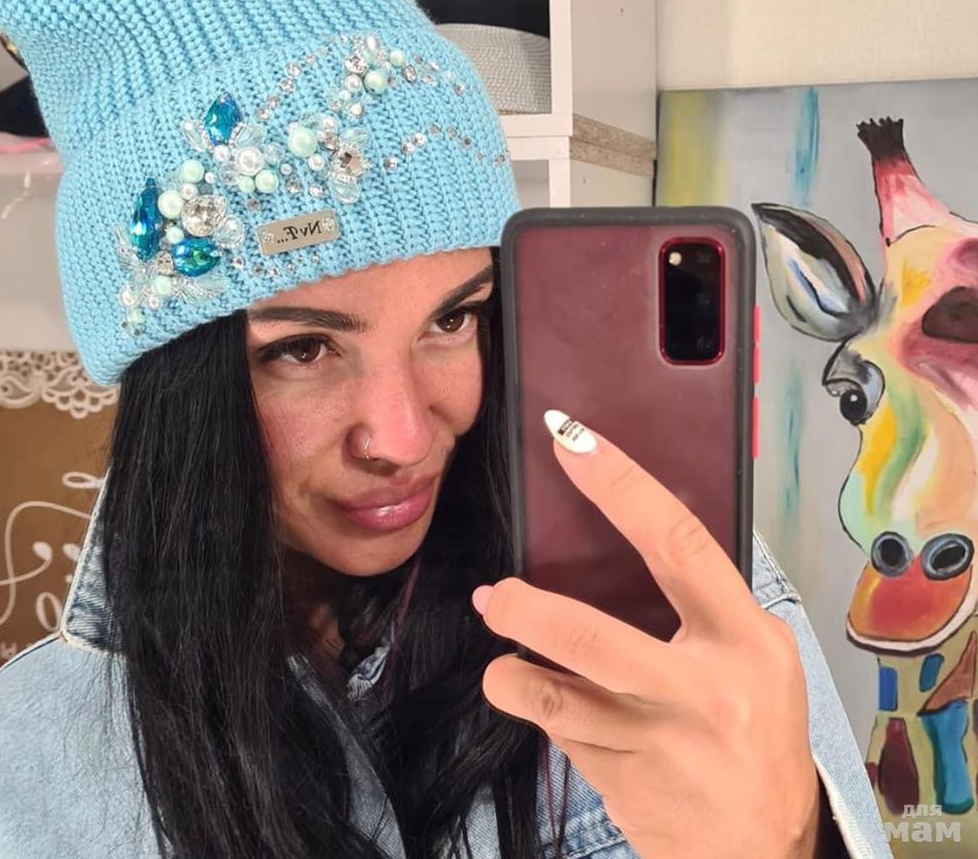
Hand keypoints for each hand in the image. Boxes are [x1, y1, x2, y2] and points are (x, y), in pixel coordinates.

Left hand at [472, 411, 822, 858]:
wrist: (765, 854)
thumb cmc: (759, 736)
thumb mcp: (756, 658)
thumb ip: (699, 607)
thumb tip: (625, 537)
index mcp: (746, 639)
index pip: (678, 542)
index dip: (621, 484)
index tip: (571, 440)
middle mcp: (704, 691)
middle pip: (595, 637)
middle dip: (529, 611)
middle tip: (493, 594)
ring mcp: (661, 746)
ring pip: (558, 699)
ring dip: (514, 673)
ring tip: (501, 659)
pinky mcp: (624, 787)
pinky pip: (561, 736)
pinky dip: (541, 713)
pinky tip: (543, 704)